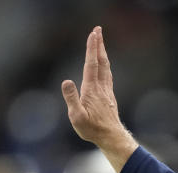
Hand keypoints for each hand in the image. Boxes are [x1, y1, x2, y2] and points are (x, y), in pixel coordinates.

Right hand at [61, 26, 138, 170]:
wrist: (111, 137)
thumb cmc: (92, 129)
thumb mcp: (76, 117)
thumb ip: (71, 98)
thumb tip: (66, 81)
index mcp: (91, 89)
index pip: (92, 64)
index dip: (92, 48)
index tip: (93, 34)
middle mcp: (101, 87)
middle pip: (101, 62)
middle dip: (99, 45)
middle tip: (98, 30)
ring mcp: (107, 91)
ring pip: (106, 68)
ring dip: (103, 53)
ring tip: (101, 43)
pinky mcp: (109, 96)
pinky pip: (108, 76)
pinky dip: (105, 65)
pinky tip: (105, 65)